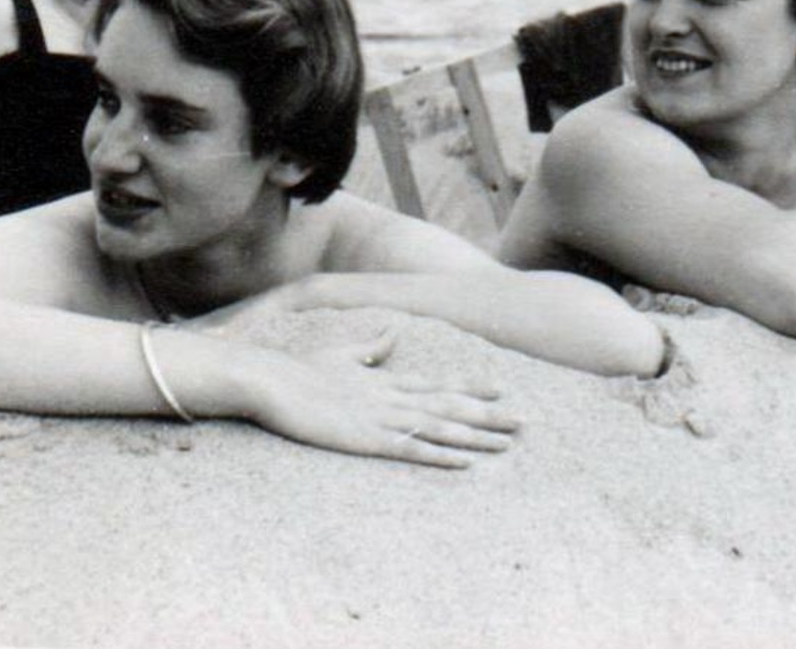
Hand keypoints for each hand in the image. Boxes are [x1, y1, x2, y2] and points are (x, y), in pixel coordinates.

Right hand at [244, 332, 518, 468]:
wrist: (270, 380)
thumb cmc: (298, 369)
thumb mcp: (340, 353)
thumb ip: (370, 348)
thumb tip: (392, 335)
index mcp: (385, 379)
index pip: (438, 385)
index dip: (471, 389)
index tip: (501, 389)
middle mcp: (392, 397)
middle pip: (450, 407)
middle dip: (488, 415)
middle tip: (524, 421)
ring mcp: (382, 418)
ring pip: (440, 428)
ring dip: (476, 436)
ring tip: (507, 442)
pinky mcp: (366, 439)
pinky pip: (411, 450)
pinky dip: (440, 455)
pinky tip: (465, 461)